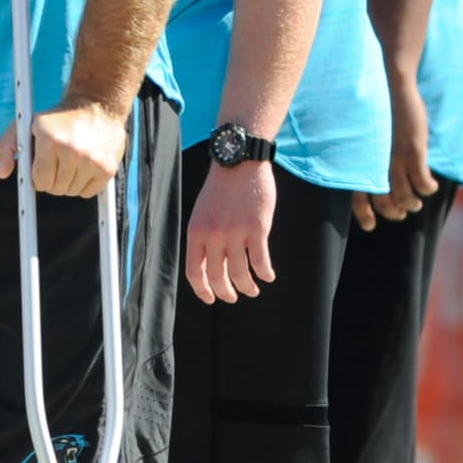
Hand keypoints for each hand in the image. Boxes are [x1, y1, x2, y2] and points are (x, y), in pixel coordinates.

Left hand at [0, 101, 125, 197]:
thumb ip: (8, 146)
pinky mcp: (107, 168)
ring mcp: (91, 161)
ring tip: (71, 161)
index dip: (38, 176)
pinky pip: (89, 193)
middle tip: (57, 161)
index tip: (41, 169)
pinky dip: (85, 185)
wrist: (96, 104)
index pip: (39, 181)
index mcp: (49, 140)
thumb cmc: (57, 118)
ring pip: (71, 192)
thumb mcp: (26, 124)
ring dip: (68, 182)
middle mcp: (72, 151)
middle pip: (55, 189)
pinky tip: (84, 166)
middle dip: (52, 179)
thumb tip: (3, 173)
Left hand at [186, 162, 276, 303]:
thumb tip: (212, 266)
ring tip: (253, 290)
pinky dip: (265, 273)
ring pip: (240, 273)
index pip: (194, 271)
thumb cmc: (221, 189)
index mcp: (196, 232)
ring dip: (247, 287)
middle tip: (234, 298)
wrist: (239, 163)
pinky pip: (260, 261)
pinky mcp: (257, 228)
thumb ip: (204, 237)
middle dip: (226, 293)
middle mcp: (213, 235)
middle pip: (217, 277)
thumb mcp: (202, 213)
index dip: (202, 290)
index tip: (211, 299)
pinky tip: (268, 276)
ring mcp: (235, 232)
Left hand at [358, 80, 436, 228]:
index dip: (365, 216)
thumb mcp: (370, 138)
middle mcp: (376, 164)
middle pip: (385, 204)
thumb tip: (374, 176)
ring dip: (413, 203)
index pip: (357, 199)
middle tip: (403, 209)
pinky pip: (423, 182)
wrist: (392, 85)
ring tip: (416, 200)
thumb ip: (370, 157)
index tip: (371, 225)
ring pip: (405, 198)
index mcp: (362, 162)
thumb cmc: (380, 112)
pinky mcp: (414, 151)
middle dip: (395, 212)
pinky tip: (431, 185)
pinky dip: (428, 188)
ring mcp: (395, 159)